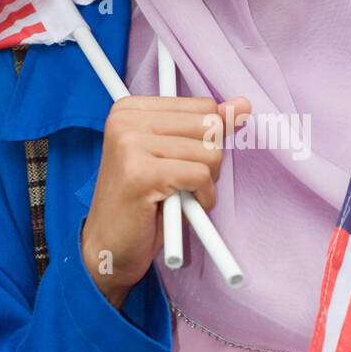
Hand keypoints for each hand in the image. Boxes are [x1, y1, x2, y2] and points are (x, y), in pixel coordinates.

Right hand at [80, 94, 250, 305]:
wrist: (108, 247)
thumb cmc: (144, 204)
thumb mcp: (177, 157)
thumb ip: (207, 128)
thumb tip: (242, 104)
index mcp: (131, 109)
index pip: (203, 107)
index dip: (207, 140)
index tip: (183, 161)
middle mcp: (126, 119)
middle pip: (209, 125)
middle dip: (209, 161)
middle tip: (182, 183)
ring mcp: (130, 144)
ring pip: (209, 153)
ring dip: (206, 183)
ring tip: (179, 196)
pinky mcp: (140, 173)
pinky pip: (201, 177)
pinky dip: (202, 199)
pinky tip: (182, 208)